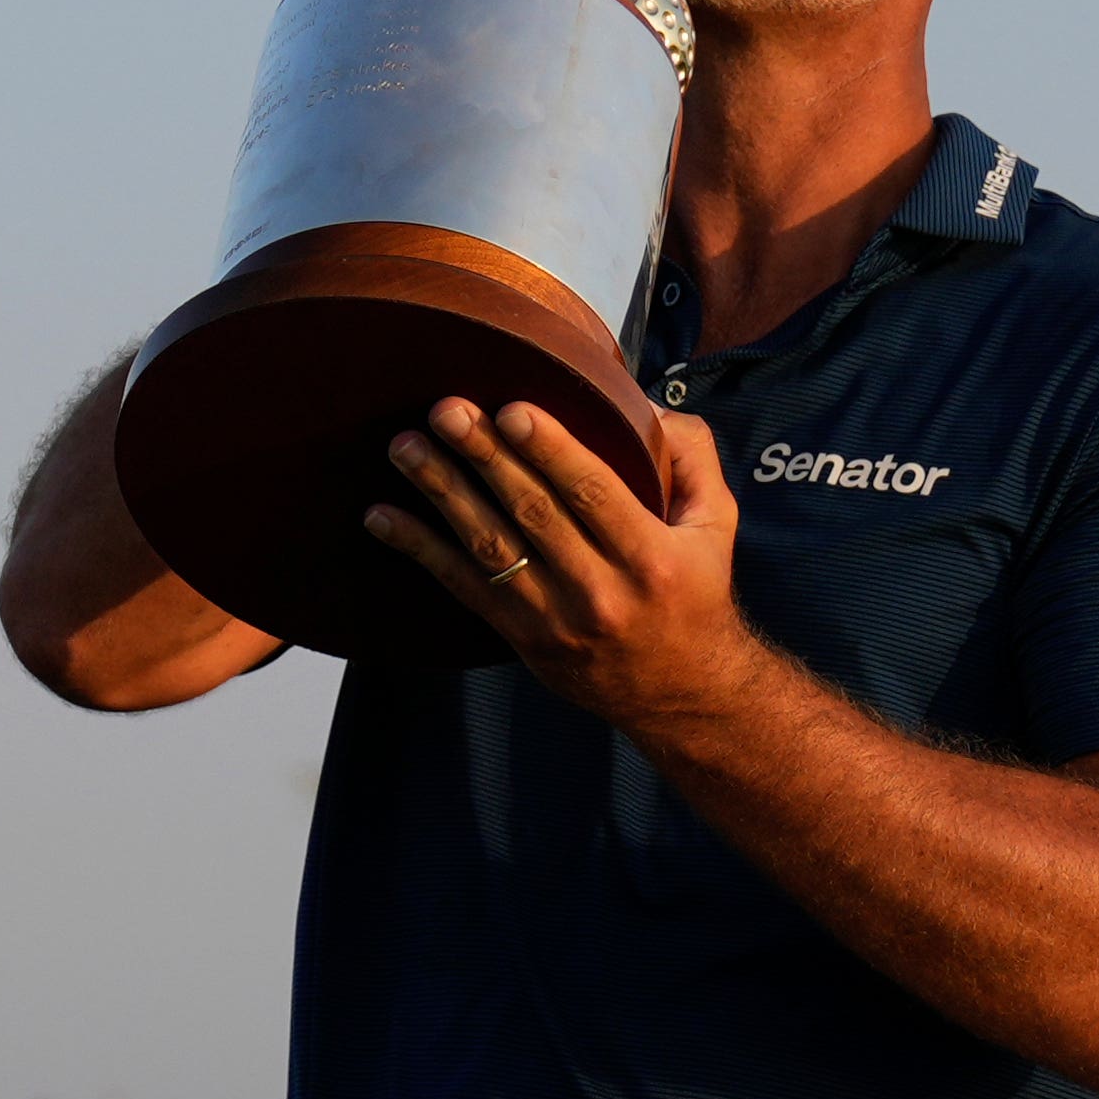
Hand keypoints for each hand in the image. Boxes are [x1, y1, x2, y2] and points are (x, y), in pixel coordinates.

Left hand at [365, 398, 762, 727]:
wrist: (682, 694)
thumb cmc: (695, 594)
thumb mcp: (717, 524)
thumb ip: (690, 458)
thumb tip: (640, 404)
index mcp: (650, 557)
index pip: (593, 494)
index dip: (550, 451)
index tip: (511, 411)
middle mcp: (599, 592)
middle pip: (532, 513)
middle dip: (484, 457)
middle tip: (447, 411)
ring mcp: (554, 619)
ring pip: (489, 547)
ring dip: (441, 492)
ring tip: (406, 448)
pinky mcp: (521, 637)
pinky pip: (462, 588)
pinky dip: (419, 548)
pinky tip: (381, 516)